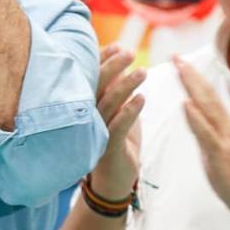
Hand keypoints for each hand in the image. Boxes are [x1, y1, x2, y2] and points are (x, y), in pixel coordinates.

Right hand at [89, 45, 145, 199]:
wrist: (113, 183)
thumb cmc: (116, 143)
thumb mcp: (117, 112)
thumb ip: (116, 90)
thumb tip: (122, 62)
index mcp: (88, 107)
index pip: (92, 79)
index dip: (102, 61)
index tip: (117, 46)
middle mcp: (87, 118)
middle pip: (96, 87)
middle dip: (112, 67)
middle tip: (130, 53)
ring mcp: (95, 134)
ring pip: (108, 105)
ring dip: (125, 86)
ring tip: (142, 72)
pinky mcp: (107, 149)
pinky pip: (118, 127)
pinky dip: (130, 111)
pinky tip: (142, 98)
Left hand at [174, 55, 229, 226]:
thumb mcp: (218, 150)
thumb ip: (206, 131)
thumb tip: (193, 114)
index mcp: (225, 126)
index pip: (208, 97)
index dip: (193, 78)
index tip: (179, 61)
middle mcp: (226, 127)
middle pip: (207, 95)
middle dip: (191, 74)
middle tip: (176, 56)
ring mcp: (224, 139)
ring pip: (208, 107)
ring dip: (193, 87)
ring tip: (181, 69)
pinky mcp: (221, 154)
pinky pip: (207, 134)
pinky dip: (196, 118)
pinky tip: (186, 105)